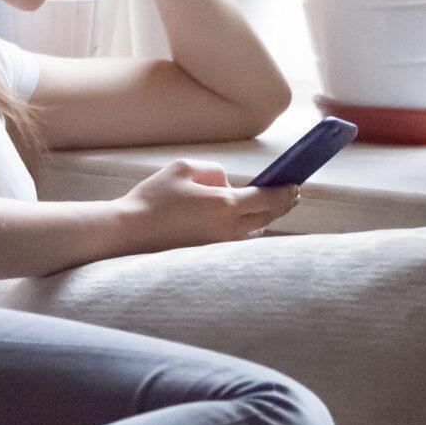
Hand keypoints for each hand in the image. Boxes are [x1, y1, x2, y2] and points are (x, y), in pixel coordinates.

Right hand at [114, 160, 299, 254]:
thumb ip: (213, 171)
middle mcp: (228, 229)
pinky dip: (247, 233)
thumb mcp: (184, 168)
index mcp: (224, 205)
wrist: (129, 232)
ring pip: (253, 234)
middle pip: (267, 218)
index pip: (268, 198)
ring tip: (270, 209)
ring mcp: (218, 246)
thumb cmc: (153, 198)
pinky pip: (237, 244)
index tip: (296, 185)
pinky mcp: (207, 256)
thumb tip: (226, 184)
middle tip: (293, 195)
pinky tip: (246, 227)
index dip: (285, 191)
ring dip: (265, 220)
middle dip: (283, 205)